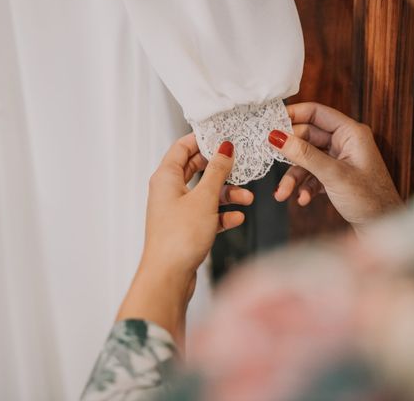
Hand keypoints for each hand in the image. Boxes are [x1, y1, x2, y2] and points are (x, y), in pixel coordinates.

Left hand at [117, 133, 253, 347]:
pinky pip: (207, 214)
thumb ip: (217, 171)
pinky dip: (222, 214)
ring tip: (247, 200)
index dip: (203, 139)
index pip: (183, 147)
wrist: (168, 277)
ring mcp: (177, 210)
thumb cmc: (180, 237)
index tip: (224, 136)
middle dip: (221, 170)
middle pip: (197, 169)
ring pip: (205, 193)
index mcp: (166, 177)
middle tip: (241, 166)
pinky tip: (237, 218)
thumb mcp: (205, 198)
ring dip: (227, 195)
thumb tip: (225, 148)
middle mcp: (168, 191)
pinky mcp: (186, 228)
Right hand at [268, 102, 401, 234]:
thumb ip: (304, 154)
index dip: (293, 115)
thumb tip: (277, 136)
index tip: (270, 122)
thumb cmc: (370, 200)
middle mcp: (345, 143)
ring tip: (283, 193)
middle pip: (307, 138)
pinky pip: (312, 175)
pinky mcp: (335, 177)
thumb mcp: (333, 175)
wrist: (383, 230)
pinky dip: (304, 187)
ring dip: (294, 177)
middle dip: (290, 154)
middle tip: (270, 159)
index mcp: (351, 133)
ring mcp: (340, 160)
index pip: (317, 113)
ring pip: (307, 160)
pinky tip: (302, 200)